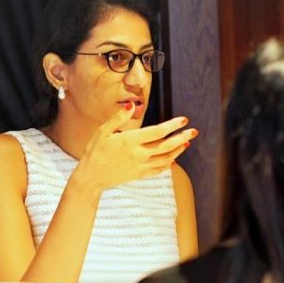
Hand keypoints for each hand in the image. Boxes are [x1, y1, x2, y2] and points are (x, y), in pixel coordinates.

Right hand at [72, 103, 198, 190]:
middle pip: (166, 146)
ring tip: (186, 142)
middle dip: (182, 137)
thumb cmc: (94, 152)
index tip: (183, 120)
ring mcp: (140, 166)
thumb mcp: (103, 131)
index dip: (172, 125)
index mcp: (130, 141)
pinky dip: (168, 164)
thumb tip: (133, 104)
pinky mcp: (139, 175)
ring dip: (178, 150)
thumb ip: (119, 117)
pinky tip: (173, 158)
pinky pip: (158, 170)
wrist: (90, 178)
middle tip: (193, 131)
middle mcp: (138, 154)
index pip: (157, 132)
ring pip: (165, 159)